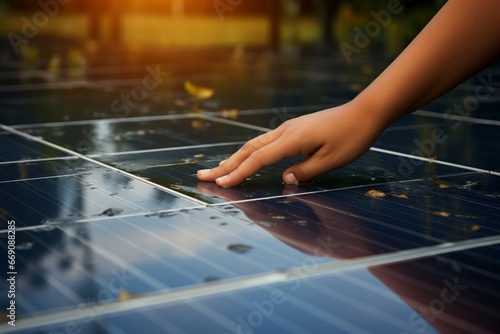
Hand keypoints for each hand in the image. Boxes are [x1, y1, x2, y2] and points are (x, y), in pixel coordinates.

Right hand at [197, 100, 384, 186]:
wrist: (364, 112)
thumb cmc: (352, 137)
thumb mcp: (332, 160)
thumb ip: (306, 172)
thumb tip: (283, 180)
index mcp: (293, 139)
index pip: (259, 159)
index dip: (239, 173)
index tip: (221, 184)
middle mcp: (285, 132)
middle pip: (248, 149)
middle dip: (225, 165)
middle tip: (202, 175)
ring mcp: (287, 129)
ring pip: (253, 144)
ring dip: (233, 158)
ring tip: (216, 169)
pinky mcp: (292, 130)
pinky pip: (264, 143)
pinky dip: (248, 153)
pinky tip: (243, 160)